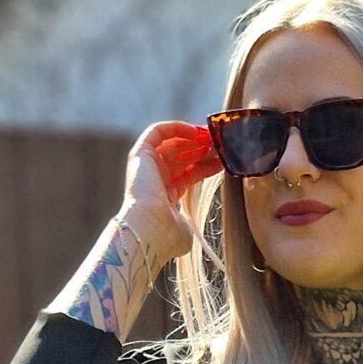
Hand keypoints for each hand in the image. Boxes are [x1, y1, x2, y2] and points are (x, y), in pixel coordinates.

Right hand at [120, 119, 220, 261]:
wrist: (148, 230)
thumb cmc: (166, 236)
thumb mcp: (186, 229)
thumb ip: (192, 221)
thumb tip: (197, 229)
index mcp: (165, 197)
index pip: (189, 174)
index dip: (206, 165)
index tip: (223, 158)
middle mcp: (154, 180)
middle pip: (182, 156)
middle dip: (202, 148)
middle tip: (221, 144)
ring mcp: (146, 167)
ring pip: (171, 143)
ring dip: (193, 137)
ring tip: (213, 136)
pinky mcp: (140, 155)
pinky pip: (157, 132)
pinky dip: (176, 127)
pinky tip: (196, 132)